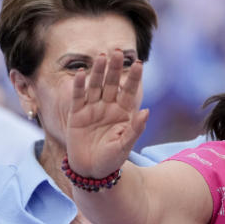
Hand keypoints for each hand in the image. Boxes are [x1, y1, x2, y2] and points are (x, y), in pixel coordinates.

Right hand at [66, 50, 148, 178]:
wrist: (91, 171)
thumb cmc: (112, 159)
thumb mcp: (125, 146)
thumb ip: (135, 129)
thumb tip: (147, 111)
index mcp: (124, 112)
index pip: (130, 91)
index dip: (133, 78)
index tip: (138, 63)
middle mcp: (109, 106)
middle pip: (111, 83)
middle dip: (114, 68)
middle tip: (117, 52)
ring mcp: (92, 109)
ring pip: (95, 86)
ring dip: (98, 72)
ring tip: (101, 57)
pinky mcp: (77, 114)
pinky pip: (78, 97)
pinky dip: (80, 85)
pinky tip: (82, 73)